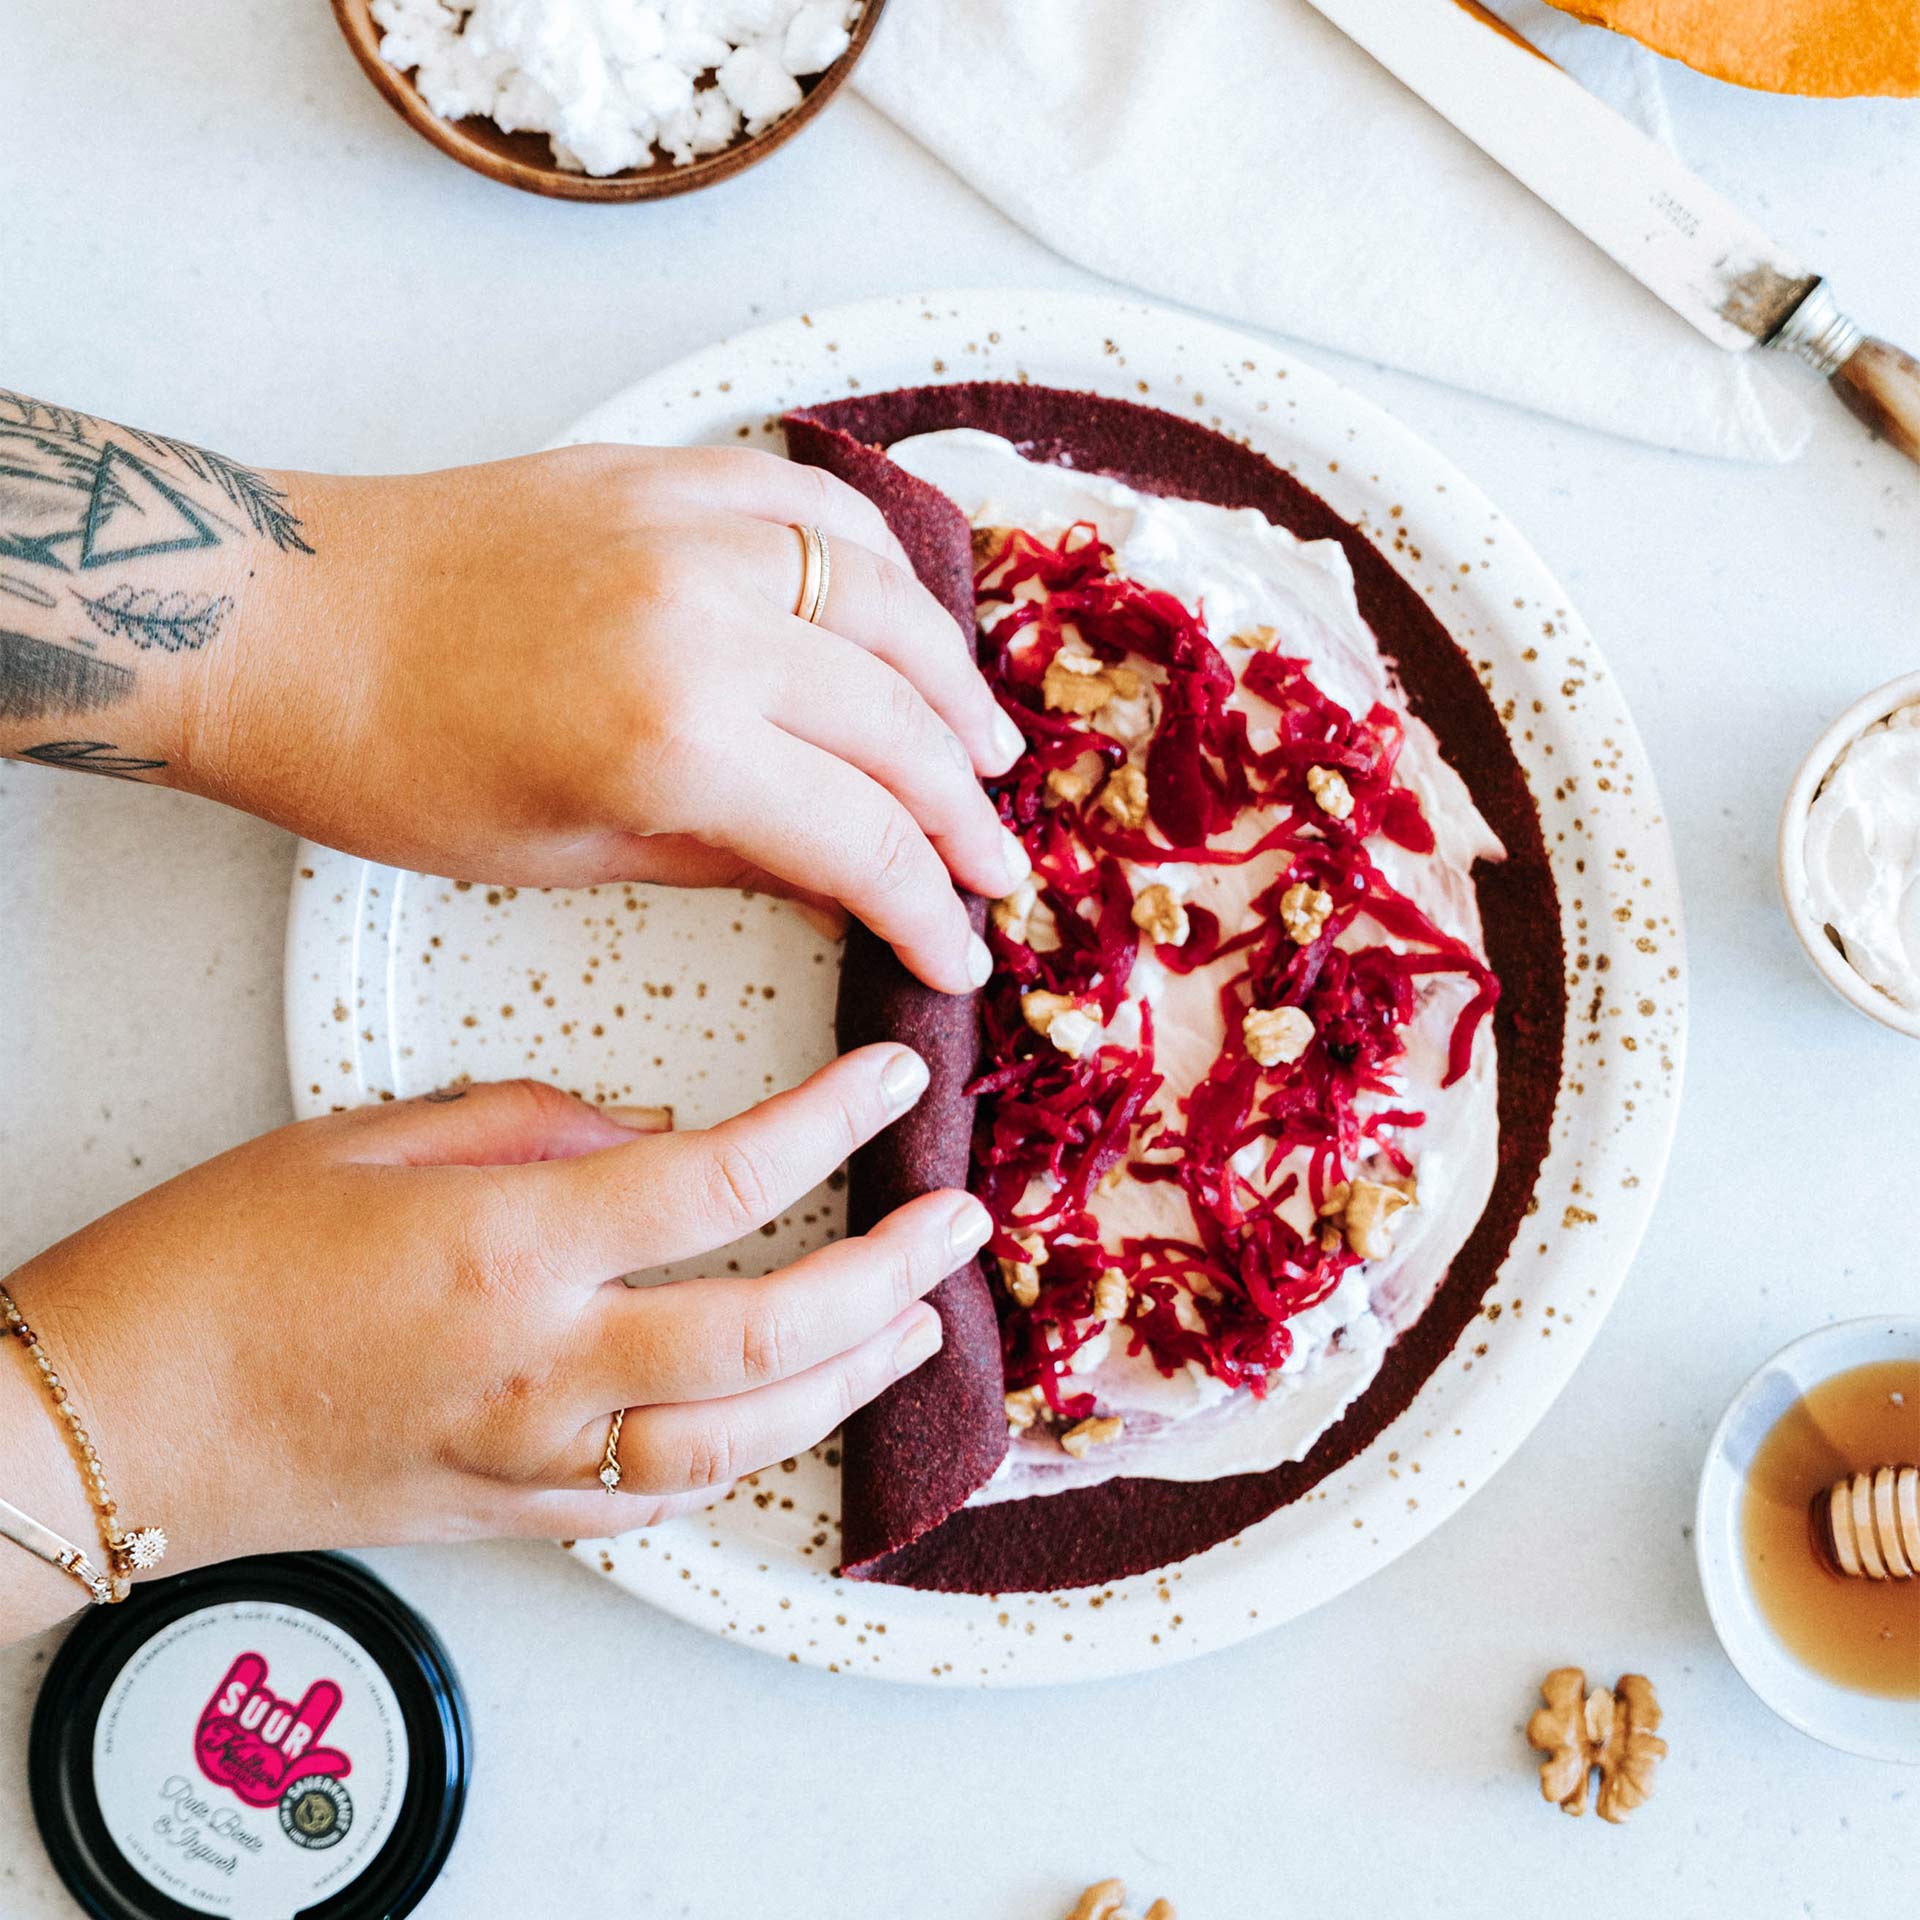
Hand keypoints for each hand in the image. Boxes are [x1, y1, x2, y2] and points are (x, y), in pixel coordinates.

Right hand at [1, 1045, 988, 1591]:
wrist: (113, 1420)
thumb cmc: (213, 1267)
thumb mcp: (366, 1139)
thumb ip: (529, 1126)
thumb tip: (647, 1132)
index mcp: (511, 1247)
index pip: (726, 1177)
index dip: (834, 1122)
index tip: (895, 1081)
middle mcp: (545, 1365)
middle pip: (774, 1326)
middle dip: (892, 1271)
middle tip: (956, 1220)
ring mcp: (538, 1456)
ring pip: (749, 1434)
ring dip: (853, 1378)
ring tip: (917, 1323)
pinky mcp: (519, 1514)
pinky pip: (670, 1493)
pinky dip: (756, 1449)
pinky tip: (796, 1409)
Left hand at [212, 444, 1025, 990]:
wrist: (274, 619)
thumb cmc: (386, 762)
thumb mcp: (564, 853)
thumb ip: (732, 860)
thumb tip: (846, 887)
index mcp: (673, 737)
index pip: (863, 837)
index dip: (932, 909)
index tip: (964, 953)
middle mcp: (708, 618)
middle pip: (902, 725)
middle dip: (966, 815)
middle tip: (997, 869)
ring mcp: (693, 528)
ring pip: (887, 605)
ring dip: (952, 687)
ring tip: (985, 751)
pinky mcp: (665, 472)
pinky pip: (819, 510)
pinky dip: (881, 568)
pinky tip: (903, 622)